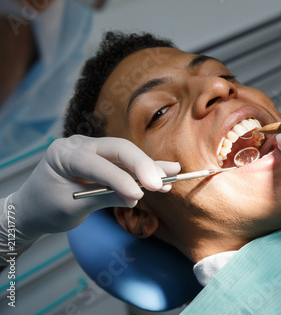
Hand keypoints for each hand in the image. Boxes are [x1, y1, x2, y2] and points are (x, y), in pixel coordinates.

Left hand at [0, 135, 179, 261]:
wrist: (33, 209)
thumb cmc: (46, 208)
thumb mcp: (73, 208)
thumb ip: (104, 197)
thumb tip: (135, 197)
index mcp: (63, 155)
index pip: (95, 163)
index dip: (119, 178)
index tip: (138, 195)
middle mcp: (79, 145)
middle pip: (117, 150)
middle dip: (141, 166)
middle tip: (160, 182)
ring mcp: (93, 150)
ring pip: (127, 156)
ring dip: (150, 167)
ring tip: (173, 172)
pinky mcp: (104, 159)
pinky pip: (126, 164)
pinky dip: (144, 170)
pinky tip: (166, 170)